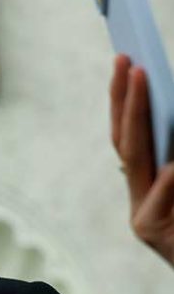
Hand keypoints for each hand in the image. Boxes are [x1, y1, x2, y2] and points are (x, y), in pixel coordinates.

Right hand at [110, 53, 173, 265]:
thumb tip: (173, 114)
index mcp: (153, 187)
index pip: (131, 137)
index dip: (124, 100)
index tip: (126, 62)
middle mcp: (141, 199)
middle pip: (125, 141)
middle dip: (123, 98)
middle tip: (126, 61)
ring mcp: (143, 217)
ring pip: (135, 157)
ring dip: (137, 115)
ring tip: (143, 80)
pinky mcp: (152, 232)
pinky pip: (163, 189)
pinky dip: (170, 171)